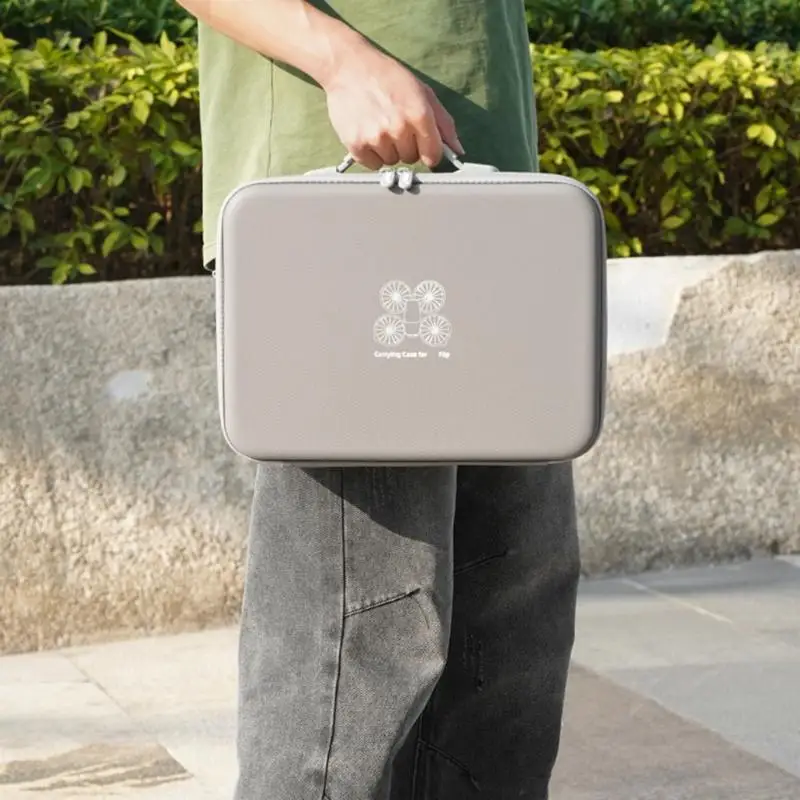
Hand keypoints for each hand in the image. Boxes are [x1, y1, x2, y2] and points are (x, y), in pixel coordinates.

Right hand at [321, 43, 463, 169]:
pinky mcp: (356, 144)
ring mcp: (376, 138)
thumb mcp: (422, 92)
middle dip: (406, 146)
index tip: (423, 145)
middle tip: (394, 124)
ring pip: (391, 162)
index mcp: (419, 114)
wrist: (348, 66)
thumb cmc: (388, 77)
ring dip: (388, 150)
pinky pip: (372, 164)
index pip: (434, 155)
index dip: (430, 151)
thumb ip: (443, 122)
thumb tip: (458, 149)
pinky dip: (371, 153)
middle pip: (411, 158)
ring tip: (379, 125)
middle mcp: (399, 128)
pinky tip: (367, 132)